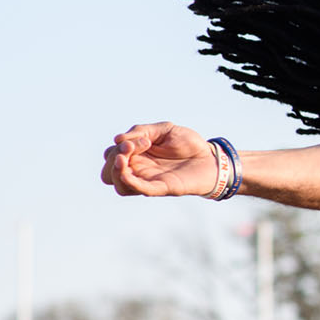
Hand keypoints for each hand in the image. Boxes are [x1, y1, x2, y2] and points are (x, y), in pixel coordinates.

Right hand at [102, 122, 218, 197]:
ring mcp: (149, 181)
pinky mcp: (162, 188)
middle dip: (112, 159)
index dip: (117, 148)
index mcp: (136, 156)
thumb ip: (141, 131)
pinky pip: (141, 190)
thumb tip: (118, 140)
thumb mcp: (163, 129)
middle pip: (108, 174)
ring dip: (116, 172)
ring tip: (125, 157)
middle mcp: (139, 171)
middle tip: (130, 147)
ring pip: (120, 186)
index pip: (110, 156)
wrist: (211, 157)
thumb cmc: (188, 143)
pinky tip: (128, 170)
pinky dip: (130, 182)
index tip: (141, 139)